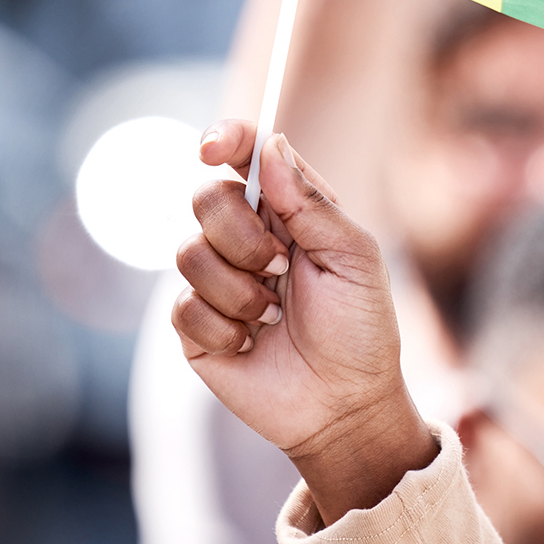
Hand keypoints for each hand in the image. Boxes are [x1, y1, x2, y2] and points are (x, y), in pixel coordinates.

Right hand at [172, 121, 437, 526]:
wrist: (344, 405)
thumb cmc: (360, 329)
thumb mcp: (354, 259)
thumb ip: (310, 203)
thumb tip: (270, 146)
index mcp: (286, 210)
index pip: (244, 154)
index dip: (224, 138)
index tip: (213, 148)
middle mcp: (245, 236)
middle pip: (206, 197)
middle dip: (243, 237)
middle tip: (281, 271)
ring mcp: (215, 279)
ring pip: (188, 252)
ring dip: (238, 290)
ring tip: (272, 316)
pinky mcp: (195, 324)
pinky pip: (183, 305)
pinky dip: (223, 327)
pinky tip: (250, 343)